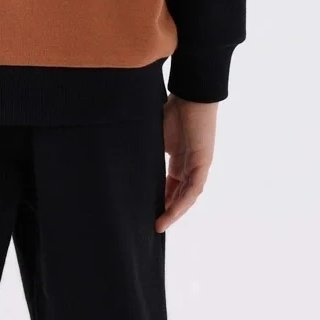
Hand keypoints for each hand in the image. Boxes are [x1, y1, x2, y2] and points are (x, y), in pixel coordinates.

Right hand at [156, 95, 217, 230]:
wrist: (191, 94)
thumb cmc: (173, 108)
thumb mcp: (155, 134)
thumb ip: (146, 148)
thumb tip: (118, 150)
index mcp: (180, 157)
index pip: (171, 185)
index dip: (161, 199)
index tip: (147, 212)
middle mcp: (190, 164)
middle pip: (179, 194)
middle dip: (167, 210)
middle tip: (151, 225)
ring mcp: (198, 164)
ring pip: (187, 196)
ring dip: (174, 211)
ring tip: (160, 225)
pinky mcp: (202, 162)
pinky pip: (193, 188)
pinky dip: (183, 202)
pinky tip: (172, 213)